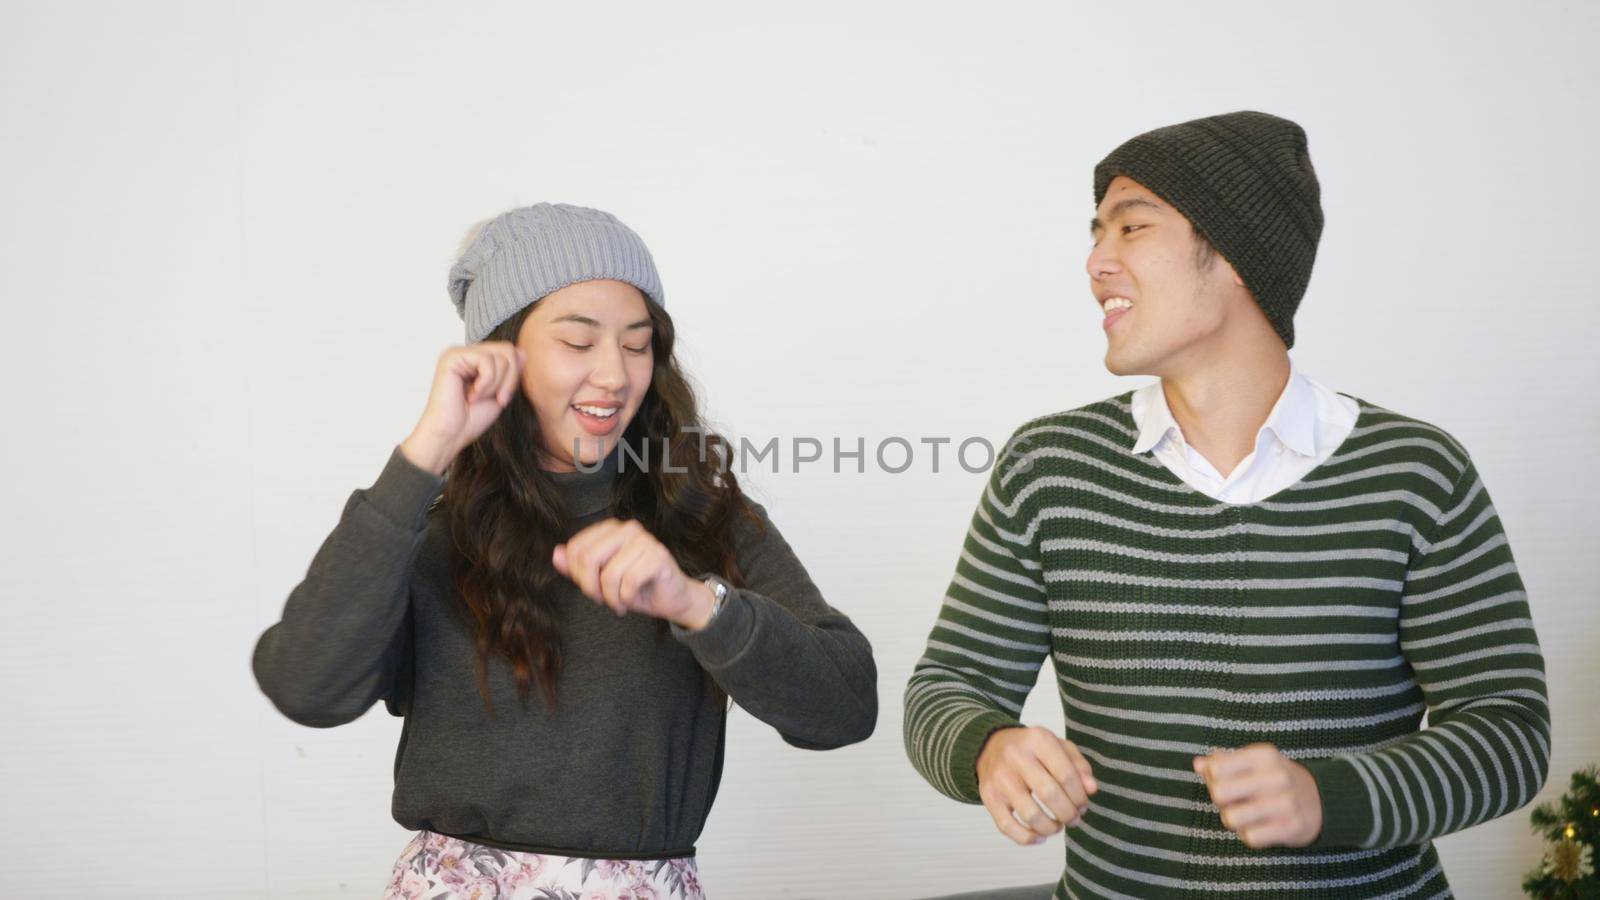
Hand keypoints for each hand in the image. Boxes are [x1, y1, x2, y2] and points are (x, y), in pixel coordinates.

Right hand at [400, 342, 525, 474]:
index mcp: (476, 360)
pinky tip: (471, 395)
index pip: (510, 352)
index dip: (514, 377)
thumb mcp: (500, 393)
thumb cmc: (470, 420)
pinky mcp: (452, 356)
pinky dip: (486, 382)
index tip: (502, 399)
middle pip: (508, 350)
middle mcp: (466, 353)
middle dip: (509, 379)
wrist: (450, 436)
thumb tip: (522, 352)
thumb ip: (510, 373)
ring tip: (478, 398)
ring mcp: (458, 353)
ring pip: (501, 356)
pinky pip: (486, 360)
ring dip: (496, 384)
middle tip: (496, 399)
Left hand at [552, 519, 716, 629]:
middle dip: (592, 588)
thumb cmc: (636, 587)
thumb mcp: (600, 579)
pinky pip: (628, 582)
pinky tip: (630, 601)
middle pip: (588, 559)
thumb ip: (577, 567)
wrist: (672, 599)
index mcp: (610, 529)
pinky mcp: (658, 556)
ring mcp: (644, 540)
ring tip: (619, 602)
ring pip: (609, 574)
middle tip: (604, 599)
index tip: (592, 588)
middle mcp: (627, 529)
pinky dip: (625, 598)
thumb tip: (556, 554)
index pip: (576, 549)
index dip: (578, 576)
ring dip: (611, 598)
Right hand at [975, 725, 1097, 845]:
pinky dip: (1027, 838)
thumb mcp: (1058, 747)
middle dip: (1068, 814)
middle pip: (1050, 795)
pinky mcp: (988, 796)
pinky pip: (1007, 826)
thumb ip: (1079, 766)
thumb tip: (1091, 789)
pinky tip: (1039, 837)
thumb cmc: (1032, 750)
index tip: (1083, 805)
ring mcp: (999, 777)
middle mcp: (1016, 756)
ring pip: (1031, 815)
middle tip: (1073, 819)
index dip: (1080, 797)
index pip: (1067, 775)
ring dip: (1051, 828)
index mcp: (1037, 739)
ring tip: (1057, 826)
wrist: (990, 746)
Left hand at [1194, 743, 1322, 847]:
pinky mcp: (1291, 827)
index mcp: (1263, 756)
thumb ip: (1223, 761)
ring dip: (1234, 820)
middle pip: (1218, 793)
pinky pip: (1250, 838)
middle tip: (1233, 800)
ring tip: (1245, 814)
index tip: (1222, 779)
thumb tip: (1198, 764)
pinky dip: (1250, 835)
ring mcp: (1285, 802)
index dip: (1212, 777)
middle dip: (1220, 800)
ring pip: (1230, 818)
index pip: (1217, 767)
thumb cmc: (1275, 778)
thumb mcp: (1254, 762)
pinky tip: (1261, 827)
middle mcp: (1275, 776)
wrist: (1322, 800)